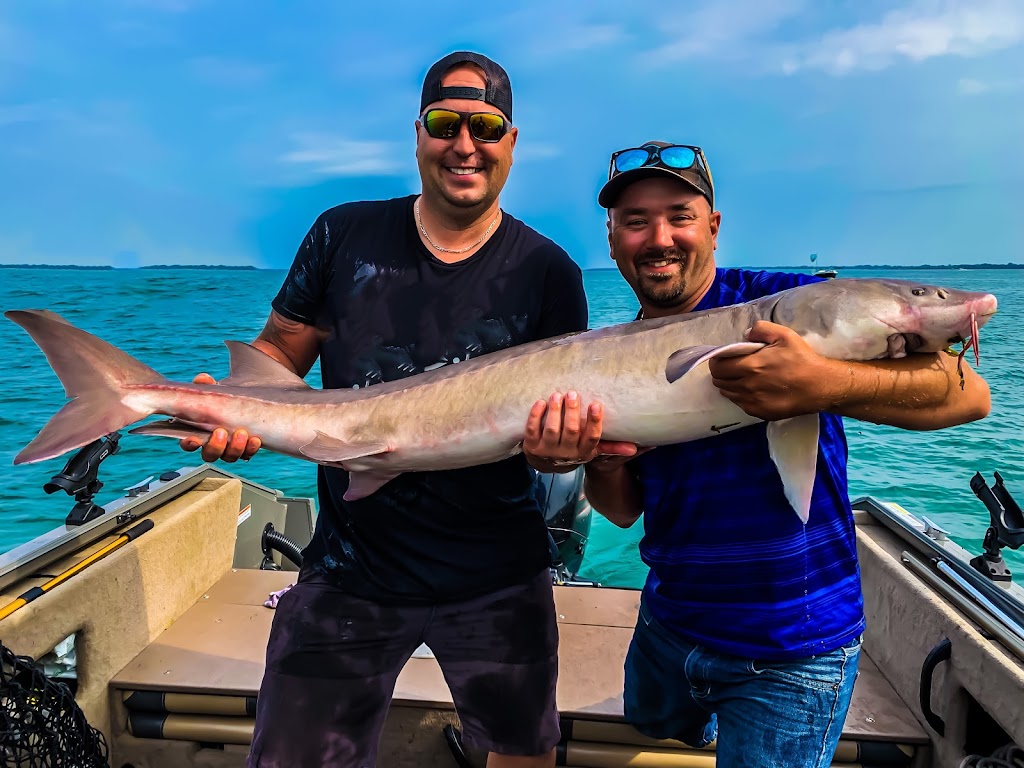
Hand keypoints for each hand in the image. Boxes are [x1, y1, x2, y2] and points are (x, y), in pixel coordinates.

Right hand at [179, 373, 262, 462]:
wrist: (245, 403)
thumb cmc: (222, 399)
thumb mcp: (214, 390)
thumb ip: (206, 385)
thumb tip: (203, 379)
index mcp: (198, 432)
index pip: (187, 444)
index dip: (189, 444)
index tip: (194, 439)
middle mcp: (212, 444)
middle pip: (209, 455)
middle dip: (215, 446)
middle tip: (221, 432)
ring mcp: (229, 449)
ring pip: (229, 457)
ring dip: (234, 448)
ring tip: (241, 433)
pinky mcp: (245, 449)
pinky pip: (247, 454)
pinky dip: (251, 449)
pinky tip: (255, 440)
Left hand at [522, 390, 641, 472]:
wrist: (545, 464)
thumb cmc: (573, 449)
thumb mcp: (591, 451)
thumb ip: (611, 447)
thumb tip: (636, 447)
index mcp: (583, 452)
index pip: (592, 438)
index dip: (594, 422)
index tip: (596, 404)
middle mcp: (566, 452)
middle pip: (571, 431)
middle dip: (572, 412)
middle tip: (573, 393)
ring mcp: (547, 450)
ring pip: (552, 430)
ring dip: (555, 412)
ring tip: (557, 395)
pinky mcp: (531, 446)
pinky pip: (532, 430)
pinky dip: (536, 416)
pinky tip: (540, 402)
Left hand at [708, 321, 844, 420]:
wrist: (822, 386)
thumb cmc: (803, 359)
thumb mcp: (785, 335)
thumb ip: (761, 329)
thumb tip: (745, 335)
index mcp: (751, 366)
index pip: (718, 366)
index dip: (716, 360)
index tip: (722, 357)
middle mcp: (748, 386)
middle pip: (719, 381)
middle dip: (720, 373)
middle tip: (730, 366)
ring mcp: (753, 402)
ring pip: (728, 394)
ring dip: (729, 385)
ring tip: (740, 377)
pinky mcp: (760, 413)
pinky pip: (740, 404)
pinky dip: (740, 396)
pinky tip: (751, 389)